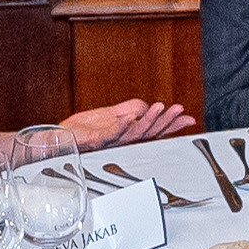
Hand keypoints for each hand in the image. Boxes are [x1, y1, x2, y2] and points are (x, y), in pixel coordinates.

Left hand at [62, 98, 196, 148]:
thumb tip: (145, 107)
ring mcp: (110, 141)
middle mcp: (123, 140)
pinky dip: (121, 126)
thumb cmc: (84, 130)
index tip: (188, 118)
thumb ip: (129, 110)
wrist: (60, 139)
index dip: (172, 124)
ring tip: (160, 108)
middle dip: (166, 121)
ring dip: (149, 121)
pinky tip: (130, 118)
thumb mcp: (111, 115)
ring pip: (134, 133)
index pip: (155, 129)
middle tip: (179, 110)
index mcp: (129, 134)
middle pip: (149, 132)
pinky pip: (110, 134)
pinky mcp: (96, 140)